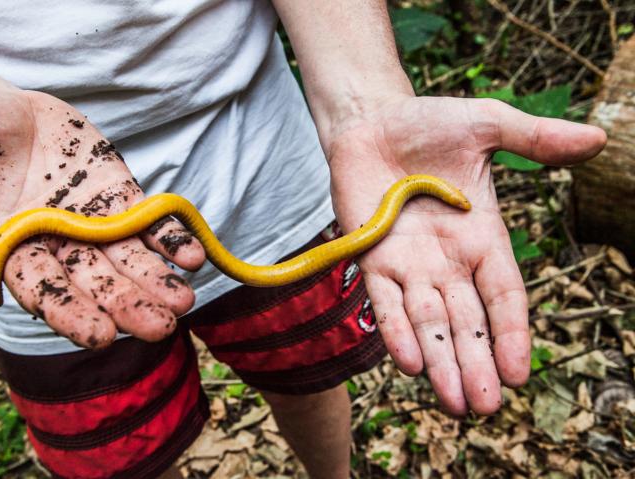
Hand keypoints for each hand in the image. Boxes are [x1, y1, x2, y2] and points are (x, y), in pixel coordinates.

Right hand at [0, 65, 204, 348]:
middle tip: (161, 328)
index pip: (42, 289)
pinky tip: (193, 255)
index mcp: (11, 247)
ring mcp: (91, 220)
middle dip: (126, 304)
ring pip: (128, 258)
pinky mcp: (117, 195)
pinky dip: (170, 238)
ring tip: (185, 298)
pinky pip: (148, 220)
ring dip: (157, 279)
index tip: (99, 336)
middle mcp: (57, 243)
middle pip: (96, 282)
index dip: (70, 311)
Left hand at [326, 94, 605, 414]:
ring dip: (439, 362)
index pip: (503, 295)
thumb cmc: (428, 124)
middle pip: (466, 321)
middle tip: (485, 408)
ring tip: (453, 403)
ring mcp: (408, 264)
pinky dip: (395, 332)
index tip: (520, 373)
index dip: (512, 333)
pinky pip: (384, 302)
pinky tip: (408, 365)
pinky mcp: (371, 258)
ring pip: (428, 323)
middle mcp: (447, 260)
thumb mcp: (487, 125)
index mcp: (482, 236)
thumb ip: (533, 138)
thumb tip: (598, 138)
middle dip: (475, 363)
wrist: (371, 121)